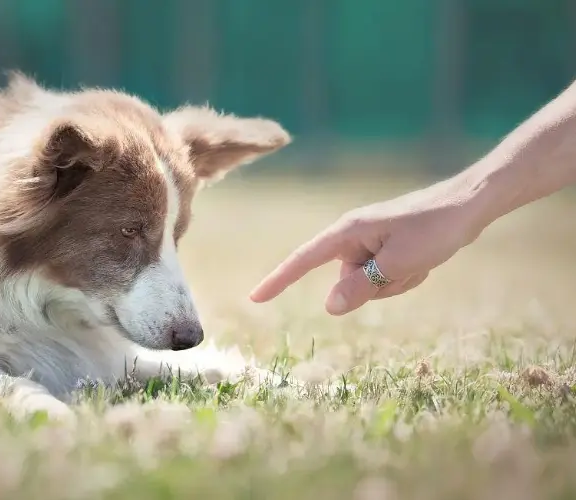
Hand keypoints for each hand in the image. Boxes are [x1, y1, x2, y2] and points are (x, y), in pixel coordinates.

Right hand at [248, 179, 489, 314]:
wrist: (470, 205)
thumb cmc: (434, 228)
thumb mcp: (398, 264)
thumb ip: (361, 286)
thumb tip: (330, 306)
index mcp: (347, 232)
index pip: (302, 261)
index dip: (278, 281)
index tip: (255, 298)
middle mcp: (353, 237)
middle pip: (347, 282)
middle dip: (377, 287)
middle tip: (409, 266)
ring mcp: (370, 244)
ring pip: (369, 285)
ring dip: (395, 283)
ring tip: (420, 260)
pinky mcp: (386, 250)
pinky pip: (385, 279)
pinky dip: (405, 277)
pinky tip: (424, 260)